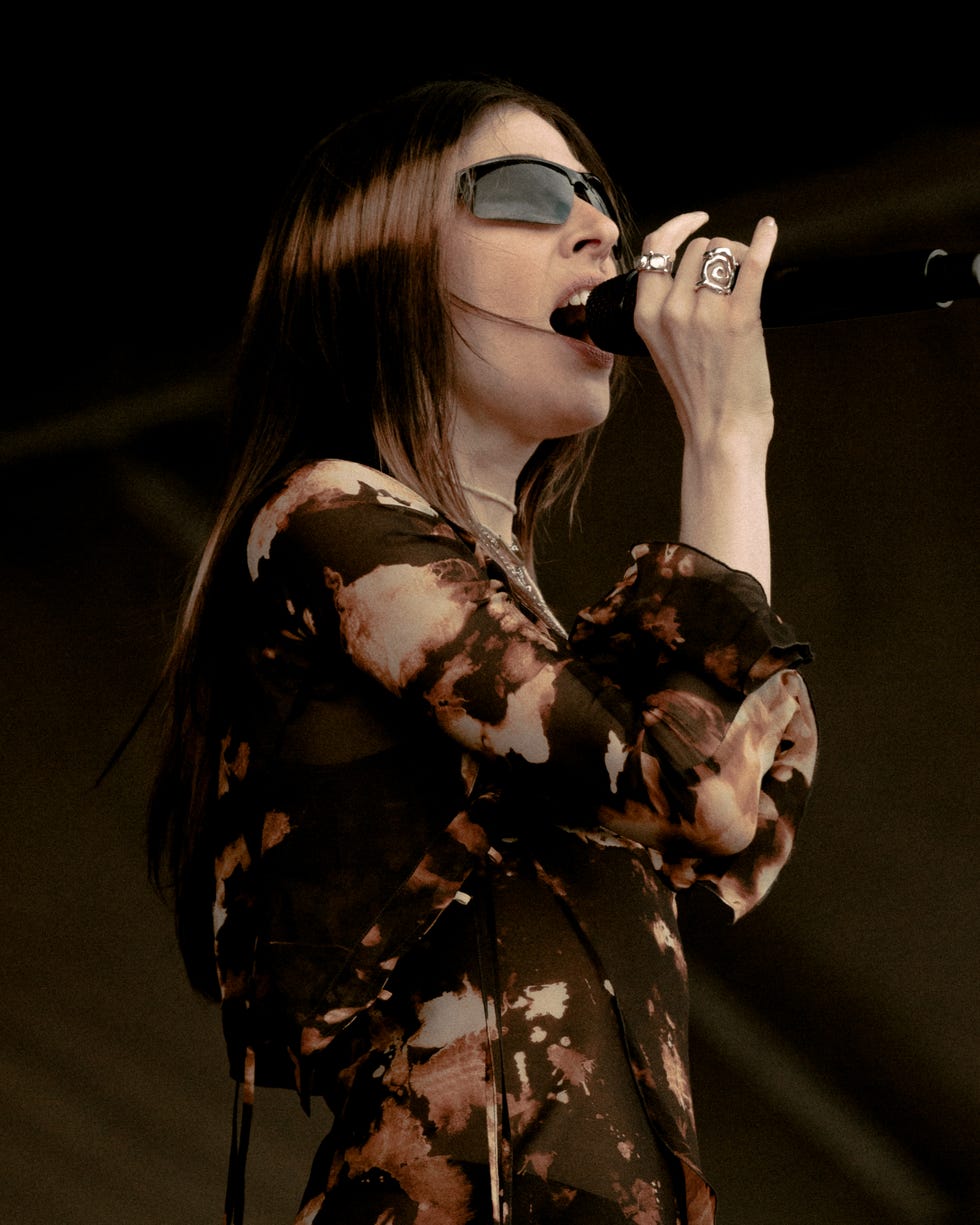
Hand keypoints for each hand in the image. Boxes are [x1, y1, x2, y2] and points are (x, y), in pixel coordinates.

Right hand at [633, 212, 777, 450]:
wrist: (720, 432)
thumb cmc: (699, 396)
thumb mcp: (665, 350)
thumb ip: (669, 311)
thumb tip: (694, 270)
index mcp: (646, 317)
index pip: (654, 250)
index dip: (677, 228)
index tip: (698, 221)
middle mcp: (670, 311)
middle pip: (698, 248)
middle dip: (719, 253)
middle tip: (734, 275)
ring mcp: (704, 314)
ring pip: (723, 251)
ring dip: (739, 255)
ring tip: (749, 278)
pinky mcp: (739, 319)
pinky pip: (752, 264)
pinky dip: (765, 242)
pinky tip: (771, 229)